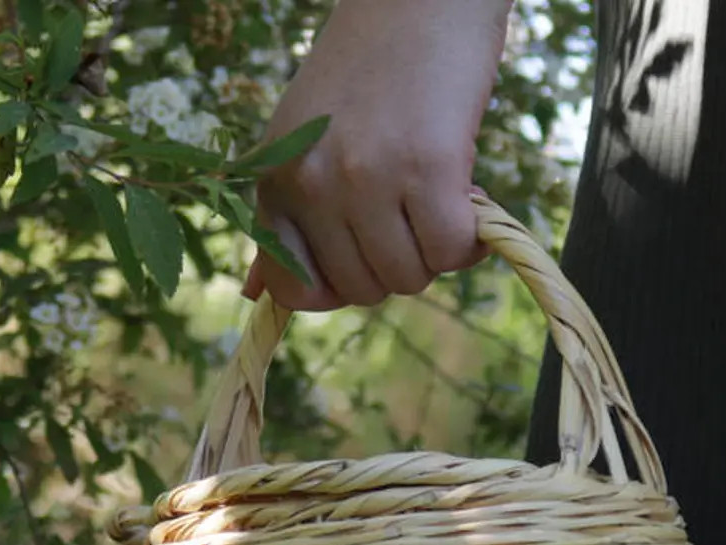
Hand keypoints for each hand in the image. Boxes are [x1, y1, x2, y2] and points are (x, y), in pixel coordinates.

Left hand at [245, 0, 510, 311]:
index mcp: (275, 178)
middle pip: (360, 289)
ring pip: (407, 278)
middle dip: (394, 265)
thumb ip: (283, 217)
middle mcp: (313, 184)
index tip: (366, 253)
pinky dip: (468, 243)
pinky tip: (471, 202)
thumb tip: (254, 295)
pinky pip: (450, 250)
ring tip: (441, 202)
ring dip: (435, 254)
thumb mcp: (305, 139)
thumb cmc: (368, 67)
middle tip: (412, 214)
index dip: (337, 286)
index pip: (292, 287)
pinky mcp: (429, 167)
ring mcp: (368, 178)